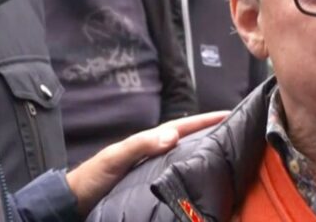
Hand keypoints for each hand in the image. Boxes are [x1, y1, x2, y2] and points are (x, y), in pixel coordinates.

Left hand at [66, 111, 227, 214]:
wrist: (77, 200)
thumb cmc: (93, 176)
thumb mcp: (116, 157)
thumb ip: (141, 145)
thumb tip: (173, 135)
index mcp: (149, 141)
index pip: (183, 126)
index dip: (206, 119)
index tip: (230, 113)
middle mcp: (155, 152)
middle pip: (189, 139)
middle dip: (212, 133)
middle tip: (237, 133)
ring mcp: (154, 168)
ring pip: (186, 157)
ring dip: (205, 153)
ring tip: (228, 155)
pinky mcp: (151, 185)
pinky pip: (179, 175)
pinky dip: (193, 173)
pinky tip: (203, 180)